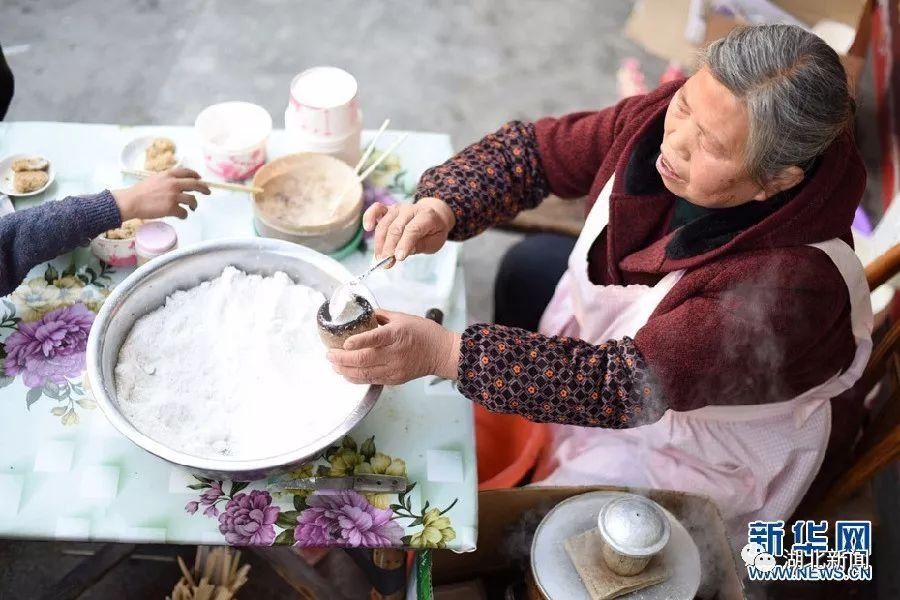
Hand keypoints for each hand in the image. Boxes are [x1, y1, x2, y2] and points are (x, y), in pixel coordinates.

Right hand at [111, 167, 210, 220]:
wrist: (132, 201)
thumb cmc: (140, 192)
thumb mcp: (154, 179)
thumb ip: (166, 180)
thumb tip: (176, 184)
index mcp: (168, 175)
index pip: (186, 172)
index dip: (195, 175)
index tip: (199, 178)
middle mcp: (173, 183)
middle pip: (195, 184)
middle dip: (204, 188)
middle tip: (208, 192)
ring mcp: (174, 196)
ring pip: (192, 200)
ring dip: (194, 204)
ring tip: (193, 207)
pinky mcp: (172, 208)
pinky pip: (184, 212)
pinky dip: (184, 215)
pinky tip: (182, 216)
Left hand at [327, 309, 460, 384]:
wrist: (442, 353)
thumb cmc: (424, 332)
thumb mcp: (402, 317)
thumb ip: (381, 316)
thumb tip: (362, 314)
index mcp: (396, 335)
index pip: (375, 339)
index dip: (358, 342)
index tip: (344, 343)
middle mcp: (394, 354)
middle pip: (363, 360)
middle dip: (342, 359)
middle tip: (329, 354)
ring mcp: (394, 369)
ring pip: (364, 374)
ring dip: (345, 370)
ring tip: (333, 364)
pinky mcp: (394, 379)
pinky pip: (371, 380)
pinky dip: (356, 377)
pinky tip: (346, 373)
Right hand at [363, 197, 454, 263]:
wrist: (434, 216)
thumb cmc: (433, 231)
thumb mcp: (434, 243)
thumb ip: (419, 246)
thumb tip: (402, 252)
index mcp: (426, 216)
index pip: (413, 230)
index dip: (404, 244)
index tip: (398, 258)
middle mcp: (411, 209)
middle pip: (396, 228)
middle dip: (389, 248)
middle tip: (386, 263)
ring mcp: (398, 208)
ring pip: (384, 224)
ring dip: (380, 243)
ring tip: (380, 258)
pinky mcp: (388, 209)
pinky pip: (376, 209)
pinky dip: (369, 217)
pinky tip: (368, 228)